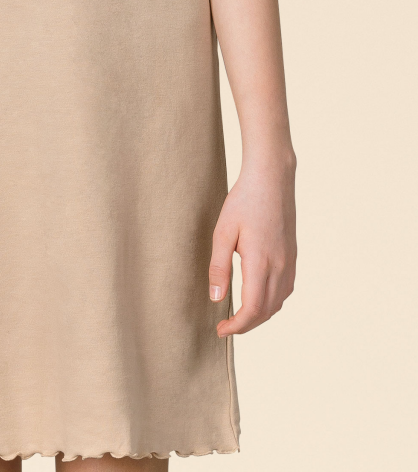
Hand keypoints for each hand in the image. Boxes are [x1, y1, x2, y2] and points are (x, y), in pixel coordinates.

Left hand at [209, 157, 296, 336]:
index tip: (220, 330)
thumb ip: (219, 267)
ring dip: (260, 316)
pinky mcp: (293, 256)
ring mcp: (290, 262)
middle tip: (226, 327)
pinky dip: (272, 302)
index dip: (237, 326)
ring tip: (240, 316)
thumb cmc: (243, 202)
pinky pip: (285, 290)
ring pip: (278, 303)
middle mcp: (280, 267)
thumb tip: (216, 299)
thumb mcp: (223, 232)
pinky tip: (259, 297)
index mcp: (261, 263)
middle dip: (246, 325)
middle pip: (267, 312)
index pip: (253, 309)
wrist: (272, 179)